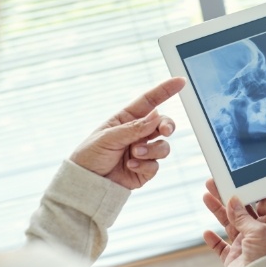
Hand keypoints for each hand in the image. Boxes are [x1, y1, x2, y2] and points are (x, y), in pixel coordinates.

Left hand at [70, 77, 185, 189]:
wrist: (85, 184)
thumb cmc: (89, 156)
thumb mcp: (108, 138)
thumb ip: (134, 128)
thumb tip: (156, 116)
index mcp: (126, 119)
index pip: (149, 101)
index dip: (165, 90)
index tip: (180, 81)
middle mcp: (138, 133)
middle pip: (163, 124)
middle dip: (168, 125)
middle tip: (165, 130)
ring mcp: (143, 151)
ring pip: (163, 146)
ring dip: (152, 150)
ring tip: (135, 154)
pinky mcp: (145, 169)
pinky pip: (156, 165)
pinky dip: (145, 165)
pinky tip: (130, 166)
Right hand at [202, 179, 265, 266]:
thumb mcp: (259, 230)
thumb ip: (243, 216)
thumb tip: (233, 200)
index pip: (261, 201)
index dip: (249, 190)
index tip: (237, 179)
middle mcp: (258, 232)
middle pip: (240, 209)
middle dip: (227, 196)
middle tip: (215, 183)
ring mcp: (245, 244)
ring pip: (228, 223)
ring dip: (217, 210)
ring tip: (206, 196)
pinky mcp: (233, 258)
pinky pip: (220, 246)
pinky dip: (213, 239)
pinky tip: (206, 232)